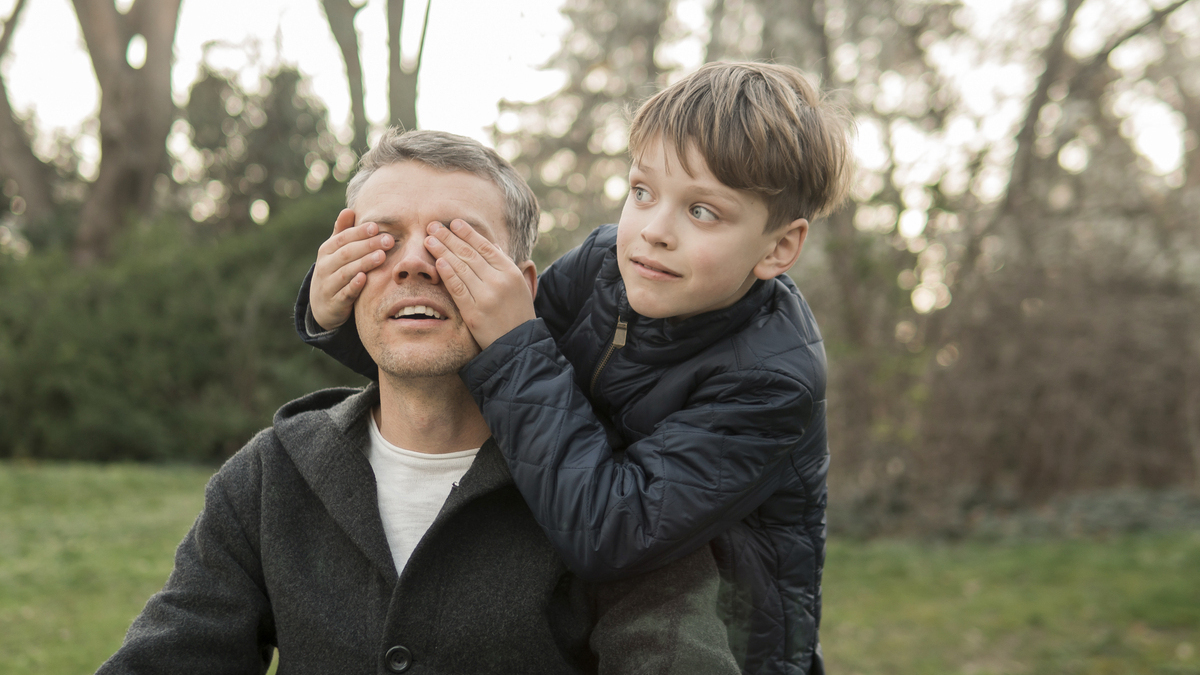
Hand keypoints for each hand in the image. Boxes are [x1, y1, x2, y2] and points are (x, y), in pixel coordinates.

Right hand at [310, 209, 393, 330]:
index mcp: (326, 250)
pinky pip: (344, 293)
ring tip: (381, 256)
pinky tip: (364, 278)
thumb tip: (349, 209)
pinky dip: (353, 286)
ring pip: (346, 272)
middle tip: (389, 240)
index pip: (343, 238)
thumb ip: (342, 232)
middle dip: (368, 245)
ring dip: (364, 263)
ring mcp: (328, 285)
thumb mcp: (335, 252)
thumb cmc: (335, 271)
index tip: (376, 226)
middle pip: (347, 253)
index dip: (359, 232)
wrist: (323, 305)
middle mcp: (325, 266)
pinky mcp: (334, 302)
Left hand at [425, 219, 536, 349]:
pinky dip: (447, 274)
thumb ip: (505, 265)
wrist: (518, 345)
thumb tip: (492, 245)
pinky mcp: (474, 312)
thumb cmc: (517, 314)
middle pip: (469, 254)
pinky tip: (437, 262)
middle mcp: (499, 281)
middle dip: (449, 238)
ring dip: (443, 251)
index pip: (486, 246)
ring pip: (461, 268)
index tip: (454, 223)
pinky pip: (457, 289)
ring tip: (429, 239)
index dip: (468, 233)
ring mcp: (486, 296)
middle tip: (433, 226)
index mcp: (511, 272)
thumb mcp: (519, 286)